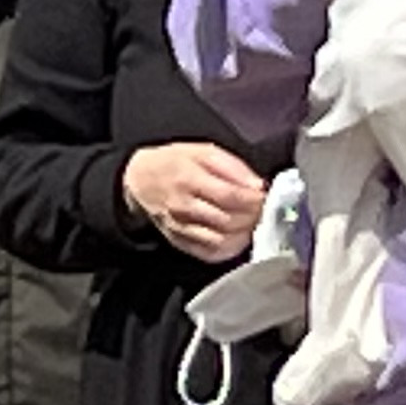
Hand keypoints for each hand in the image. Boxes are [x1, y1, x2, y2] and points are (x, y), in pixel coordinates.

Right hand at [121, 141, 268, 261]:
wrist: (141, 181)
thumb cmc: (174, 163)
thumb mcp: (202, 151)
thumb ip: (232, 166)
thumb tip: (257, 185)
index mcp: (189, 179)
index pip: (230, 196)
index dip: (253, 200)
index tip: (264, 196)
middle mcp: (183, 208)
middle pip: (228, 221)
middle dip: (252, 217)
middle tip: (261, 209)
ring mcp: (181, 229)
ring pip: (221, 241)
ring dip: (244, 234)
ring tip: (251, 221)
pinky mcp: (181, 243)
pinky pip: (211, 253)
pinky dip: (230, 248)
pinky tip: (237, 235)